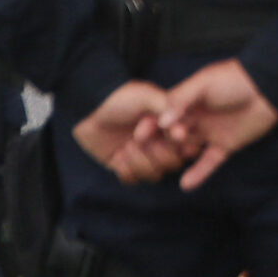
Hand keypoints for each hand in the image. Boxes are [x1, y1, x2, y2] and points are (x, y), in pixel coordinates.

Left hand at [71, 80, 192, 184]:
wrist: (91, 107)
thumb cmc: (121, 97)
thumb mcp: (147, 96)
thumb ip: (167, 109)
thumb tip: (182, 132)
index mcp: (168, 127)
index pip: (186, 146)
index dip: (178, 147)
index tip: (170, 141)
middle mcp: (158, 143)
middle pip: (172, 164)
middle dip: (155, 154)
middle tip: (138, 140)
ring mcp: (141, 156)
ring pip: (153, 175)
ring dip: (138, 161)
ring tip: (125, 146)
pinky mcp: (124, 166)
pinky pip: (132, 180)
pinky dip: (124, 170)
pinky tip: (117, 155)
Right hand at [158, 59, 277, 190]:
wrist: (267, 87)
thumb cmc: (234, 78)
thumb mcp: (204, 82)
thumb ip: (182, 99)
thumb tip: (162, 120)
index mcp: (188, 100)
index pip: (164, 115)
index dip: (152, 125)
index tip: (139, 135)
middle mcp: (196, 118)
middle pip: (173, 134)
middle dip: (163, 143)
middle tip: (153, 153)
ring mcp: (210, 133)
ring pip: (187, 149)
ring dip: (177, 158)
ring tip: (165, 169)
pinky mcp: (225, 145)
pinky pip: (209, 162)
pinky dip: (198, 173)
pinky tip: (185, 185)